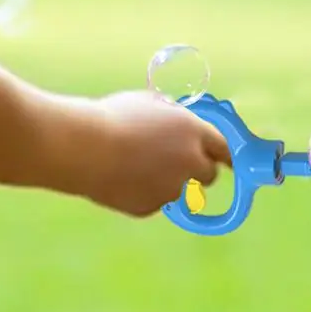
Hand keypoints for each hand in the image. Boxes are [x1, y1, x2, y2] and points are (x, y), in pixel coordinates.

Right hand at [87, 90, 230, 216]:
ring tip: (138, 165)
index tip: (228, 159)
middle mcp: (191, 163)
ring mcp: (172, 189)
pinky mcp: (151, 207)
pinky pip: (155, 201)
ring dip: (169, 181)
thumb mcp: (152, 103)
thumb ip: (174, 115)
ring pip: (181, 190)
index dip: (225, 154)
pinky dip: (146, 193)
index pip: (226, 149)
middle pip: (209, 175)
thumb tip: (180, 120)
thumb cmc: (114, 117)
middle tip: (175, 160)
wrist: (82, 148)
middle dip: (197, 169)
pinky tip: (123, 178)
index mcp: (195, 132)